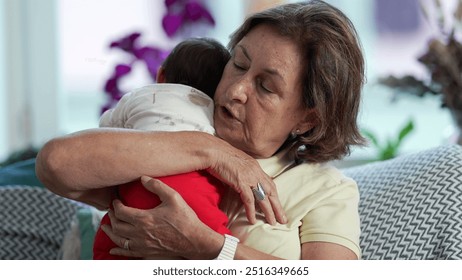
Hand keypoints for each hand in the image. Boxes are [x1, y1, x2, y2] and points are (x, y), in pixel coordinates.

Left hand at [101, 176, 222, 258]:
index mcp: (144, 219)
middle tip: (111, 210)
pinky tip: (113, 249)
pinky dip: (118, 250)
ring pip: (119, 240)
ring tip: (106, 226)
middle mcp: (139, 233)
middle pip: (117, 226)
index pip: (121, 211)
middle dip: (111, 217)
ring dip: (110, 232)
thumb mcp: (173, 197)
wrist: (194, 241)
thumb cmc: (185, 219)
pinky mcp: (147, 253)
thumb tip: (143, 177)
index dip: (115, 205)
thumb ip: (157, 186)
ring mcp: (142, 245)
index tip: (115, 200)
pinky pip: (127, 253)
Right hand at [208, 144, 286, 224]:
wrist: (214, 151)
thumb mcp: (237, 162)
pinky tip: (252, 219)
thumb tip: (242, 179)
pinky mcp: (241, 182)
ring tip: (272, 222)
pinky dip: (251, 211)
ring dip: (269, 211)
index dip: (274, 195)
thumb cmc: (221, 155)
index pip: (270, 183)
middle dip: (278, 207)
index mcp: (255, 167)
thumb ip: (243, 171)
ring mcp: (250, 177)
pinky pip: (249, 200)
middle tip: (282, 219)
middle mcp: (256, 172)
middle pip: (271, 192)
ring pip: (263, 198)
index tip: (277, 205)